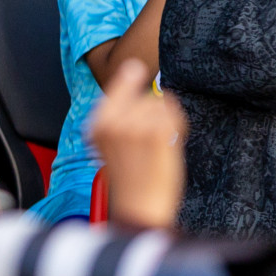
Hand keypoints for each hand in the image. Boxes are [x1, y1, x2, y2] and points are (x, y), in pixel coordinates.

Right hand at [89, 59, 185, 229]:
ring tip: (159, 145)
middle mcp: (112, 121)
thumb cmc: (130, 177)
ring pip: (161, 104)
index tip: (139, 84)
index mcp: (97, 123)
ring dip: (167, 121)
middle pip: (145, 95)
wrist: (139, 208)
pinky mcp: (158, 133)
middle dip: (153, 113)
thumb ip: (119, 108)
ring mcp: (135, 126)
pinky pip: (174, 113)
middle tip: (150, 139)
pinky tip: (171, 143)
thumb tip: (134, 67)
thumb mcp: (111, 140)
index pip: (121, 81)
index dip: (134, 81)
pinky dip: (179, 126)